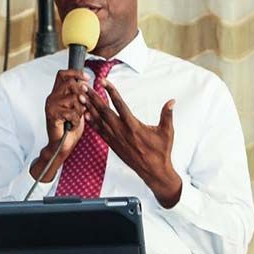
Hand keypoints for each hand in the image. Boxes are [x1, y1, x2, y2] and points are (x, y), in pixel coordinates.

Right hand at [32, 69, 90, 180]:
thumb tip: (86, 84)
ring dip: (79, 111)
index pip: (63, 74)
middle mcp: (52, 97)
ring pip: (74, 98)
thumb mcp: (77, 108)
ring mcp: (51, 106)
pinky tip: (71, 125)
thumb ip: (79, 96)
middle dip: (81, 95)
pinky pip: (72, 112)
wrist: (61, 145)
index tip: (87, 78)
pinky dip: (76, 121)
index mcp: (57, 94)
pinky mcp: (53, 115)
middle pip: (71, 83)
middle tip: (82, 107)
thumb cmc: (69, 128)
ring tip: (74, 119)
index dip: (75, 73)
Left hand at [86, 81, 182, 206]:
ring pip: (99, 120)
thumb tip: (172, 101)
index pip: (120, 105)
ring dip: (89, 108)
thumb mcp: (167, 132)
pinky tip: (85, 115)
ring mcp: (116, 139)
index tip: (103, 81)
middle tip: (84, 87)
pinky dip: (92, 122)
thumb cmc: (161, 152)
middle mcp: (122, 132)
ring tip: (81, 97)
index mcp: (134, 126)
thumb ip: (167, 115)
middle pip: (104, 111)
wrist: (154, 172)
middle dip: (93, 98)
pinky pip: (100, 131)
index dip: (111, 92)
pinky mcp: (113, 145)